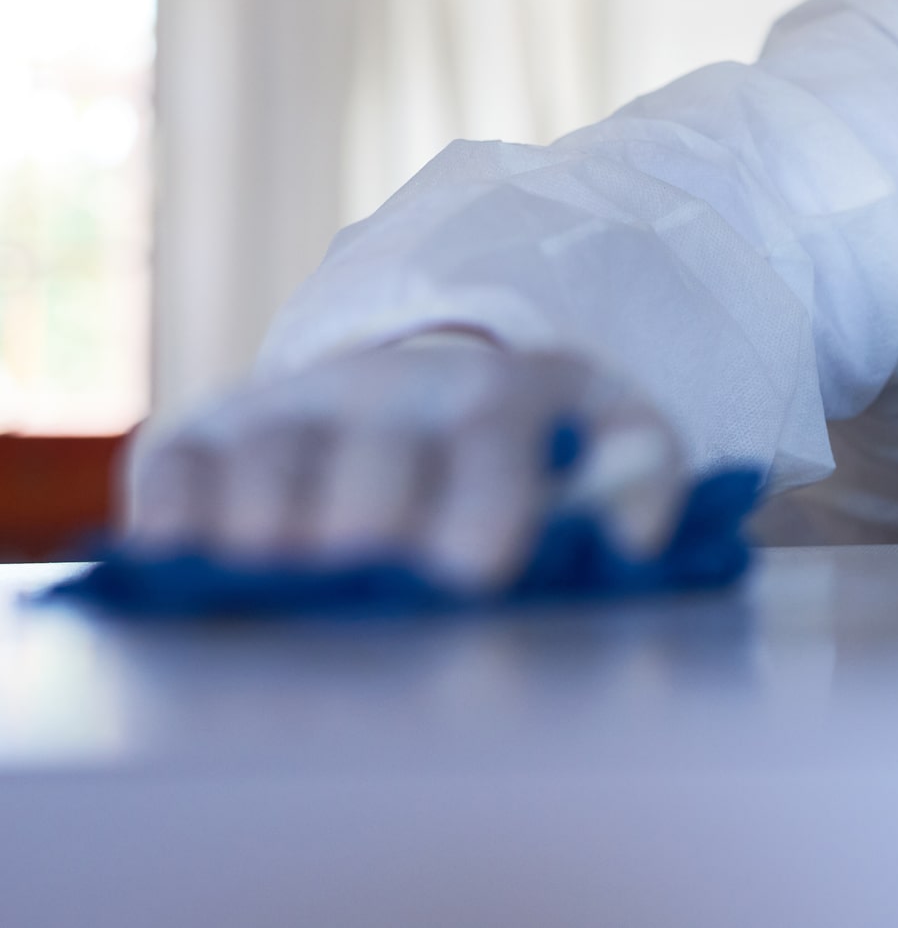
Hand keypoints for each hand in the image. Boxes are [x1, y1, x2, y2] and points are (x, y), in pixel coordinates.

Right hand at [122, 338, 686, 593]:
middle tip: (370, 574)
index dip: (484, 496)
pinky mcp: (208, 439)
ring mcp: (292, 411)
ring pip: (271, 463)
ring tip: (285, 581)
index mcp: (501, 394)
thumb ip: (645, 473)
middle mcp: (388, 392)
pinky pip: (175, 470)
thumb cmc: (535, 447)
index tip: (476, 568)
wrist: (425, 393)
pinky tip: (184, 566)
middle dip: (370, 515)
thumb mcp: (613, 435)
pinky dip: (175, 517)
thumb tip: (640, 536)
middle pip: (372, 456)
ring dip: (272, 528)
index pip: (493, 436)